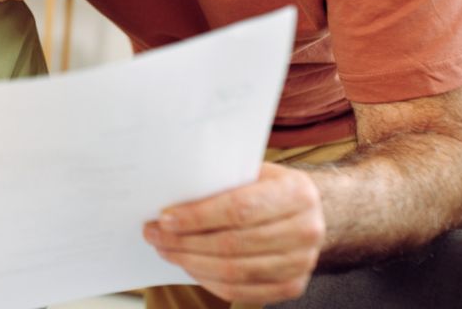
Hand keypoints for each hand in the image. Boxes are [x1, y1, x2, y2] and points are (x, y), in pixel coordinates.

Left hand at [143, 162, 325, 303]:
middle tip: (154, 235)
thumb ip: (221, 180)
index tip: (165, 218)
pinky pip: (242, 291)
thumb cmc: (267, 186)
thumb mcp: (252, 171)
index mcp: (297, 192)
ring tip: (166, 250)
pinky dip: (209, 281)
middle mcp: (307, 229)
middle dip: (186, 242)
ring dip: (191, 263)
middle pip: (233, 243)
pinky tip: (189, 266)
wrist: (306, 211)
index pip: (239, 209)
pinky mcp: (293, 285)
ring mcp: (303, 262)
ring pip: (235, 271)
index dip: (198, 217)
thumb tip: (170, 193)